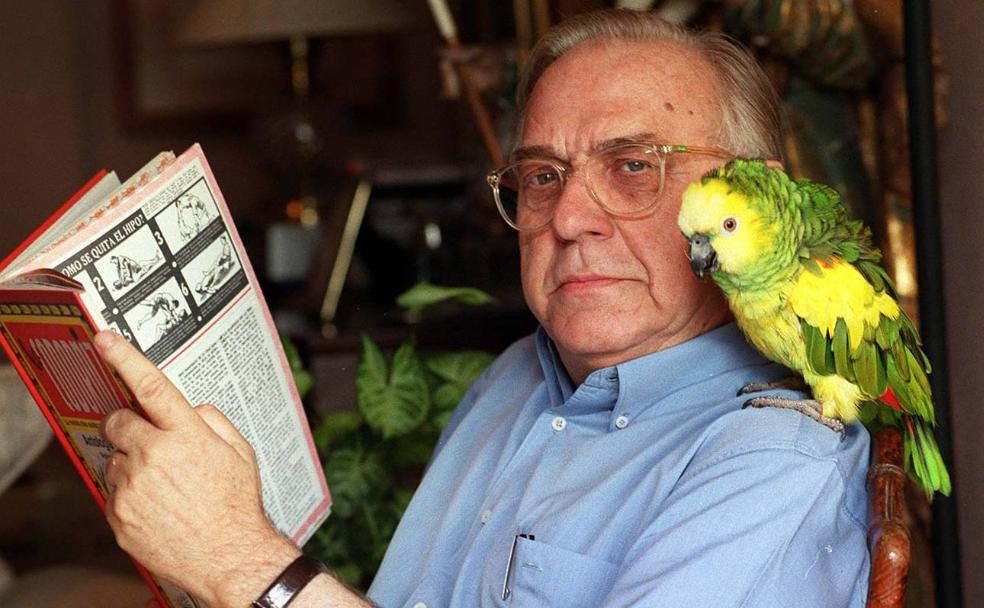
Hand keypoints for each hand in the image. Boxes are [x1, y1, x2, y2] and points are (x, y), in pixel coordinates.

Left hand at [96, 330, 298, 605]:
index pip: (152, 387)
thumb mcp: (241, 452)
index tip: (104, 339)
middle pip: (118, 421)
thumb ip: (212, 421)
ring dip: (131, 464)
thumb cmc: (237, 505)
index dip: (126, 358)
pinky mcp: (119, 515)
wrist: (228, 557)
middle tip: (149, 441)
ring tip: (164, 486)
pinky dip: (130, 495)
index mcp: (187, 435)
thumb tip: (190, 409)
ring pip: (115, 459)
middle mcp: (155, 456)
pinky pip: (112, 493)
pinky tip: (158, 507)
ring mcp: (132, 487)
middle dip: (128, 424)